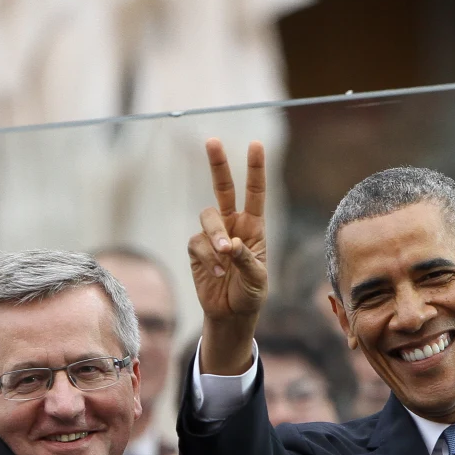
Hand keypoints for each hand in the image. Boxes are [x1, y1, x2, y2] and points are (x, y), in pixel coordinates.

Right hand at [188, 139, 268, 373]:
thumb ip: (246, 259)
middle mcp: (232, 226)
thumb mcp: (258, 279)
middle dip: (218, 164)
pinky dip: (207, 258)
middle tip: (212, 141)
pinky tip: (216, 273)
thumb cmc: (250, 294)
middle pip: (223, 188)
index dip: (254, 169)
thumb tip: (229, 244)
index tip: (256, 144)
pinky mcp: (196, 249)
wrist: (230, 314)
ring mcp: (212, 236)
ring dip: (215, 235)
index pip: (255, 193)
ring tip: (224, 257)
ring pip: (207, 217)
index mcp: (254, 227)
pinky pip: (197, 243)